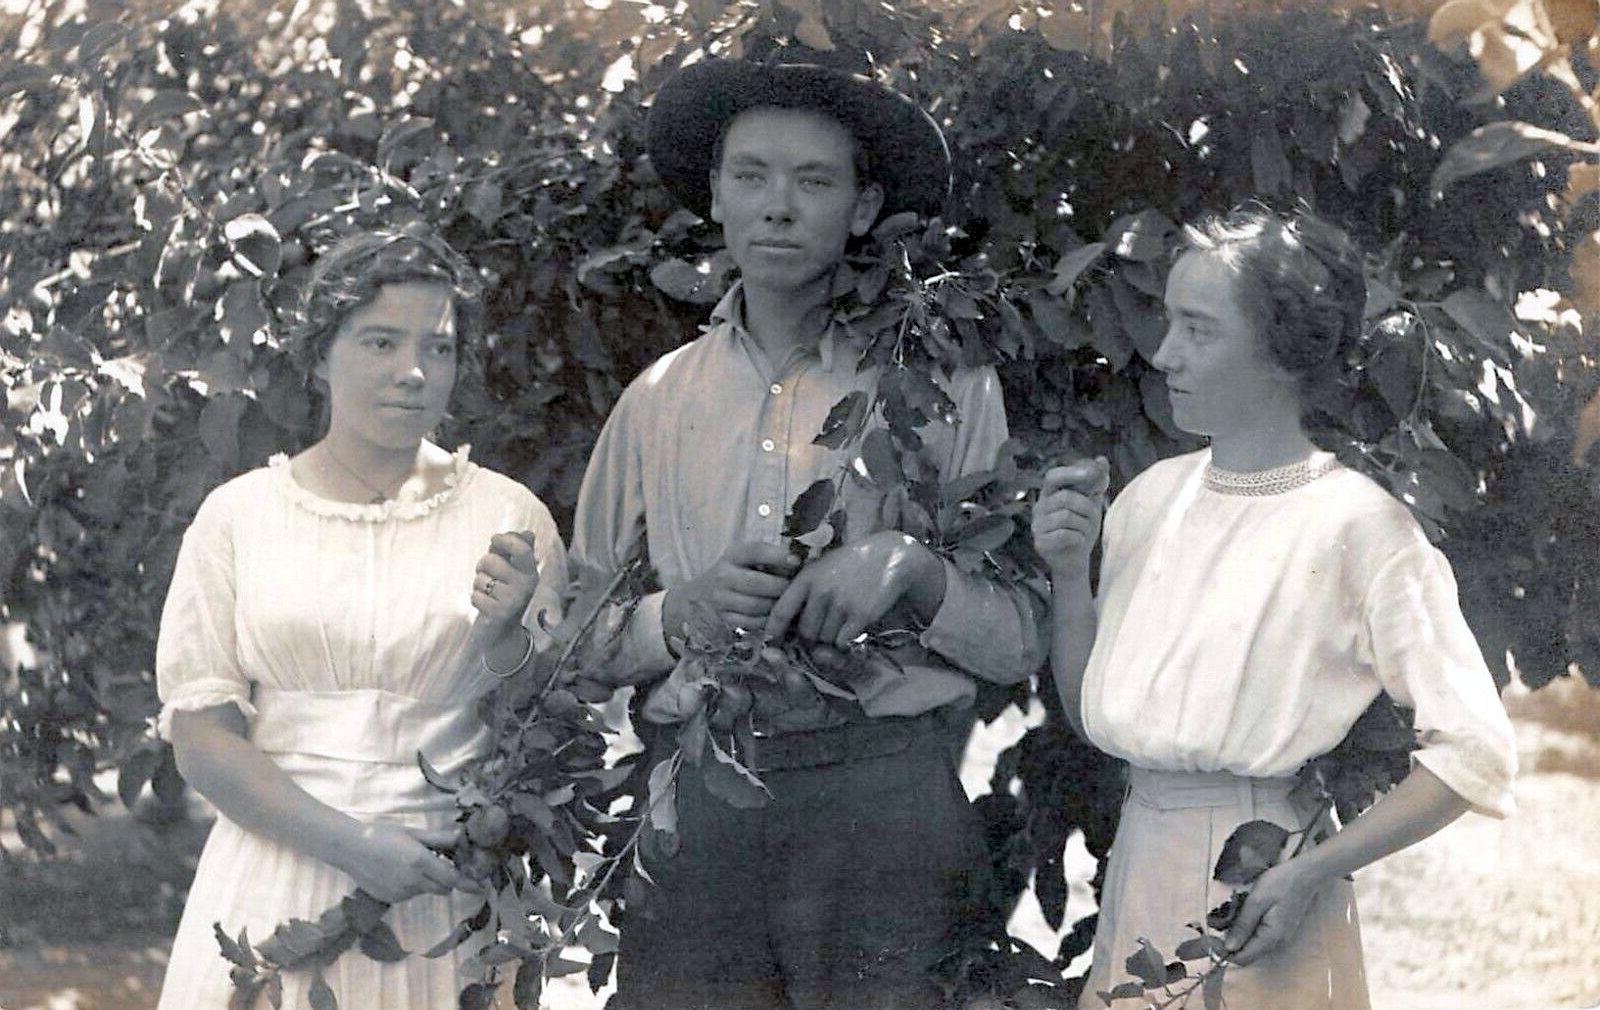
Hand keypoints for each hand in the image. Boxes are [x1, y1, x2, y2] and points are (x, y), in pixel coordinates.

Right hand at [340, 822, 478, 904]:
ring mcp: (401, 893)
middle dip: (448, 878)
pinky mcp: (392, 899)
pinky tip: (399, 871)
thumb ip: (439, 839)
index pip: (452, 878)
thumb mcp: (412, 833)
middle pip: (443, 888)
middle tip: (444, 863)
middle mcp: (413, 882)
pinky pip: (412, 894)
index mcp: (420, 862)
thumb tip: (462, 836)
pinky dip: (413, 885)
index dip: (469, 883)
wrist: (350, 849)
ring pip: (427, 890)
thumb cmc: (381, 834)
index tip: (483, 886)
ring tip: (414, 862)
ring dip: (429, 881)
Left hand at [471, 530, 540, 639]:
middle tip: (486, 574)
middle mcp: (526, 586)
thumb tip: (528, 533)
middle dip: (482, 565)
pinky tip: (486, 605)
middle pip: (492, 561)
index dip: (505, 539)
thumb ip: (515, 551)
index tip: (494, 539)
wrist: (503, 631)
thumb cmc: (505, 594)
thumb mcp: (512, 571)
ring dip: (478, 585)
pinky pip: (475, 596)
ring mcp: (513, 601)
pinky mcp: (499, 614)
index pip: (522, 549)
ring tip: (488, 593)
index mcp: (530, 573)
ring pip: (480, 579)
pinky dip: (476, 599)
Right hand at [662, 540, 799, 640]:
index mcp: (733, 556)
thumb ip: (767, 558)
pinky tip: (777, 618)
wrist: (695, 600)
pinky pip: (752, 624)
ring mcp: (721, 600)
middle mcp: (724, 576)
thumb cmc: (731, 576)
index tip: (797, 561)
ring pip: (758, 606)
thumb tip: (802, 560)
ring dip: (777, 607)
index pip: (756, 551)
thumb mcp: (742, 560)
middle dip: (783, 588)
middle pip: (760, 584)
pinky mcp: (723, 620)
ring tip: (790, 604)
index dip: (778, 555)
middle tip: (799, 590)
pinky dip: (768, 622)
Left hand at [766, 531, 943, 649]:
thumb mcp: (822, 568)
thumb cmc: (852, 564)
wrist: (890, 557)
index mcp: (807, 578)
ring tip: (843, 619)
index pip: (781, 611)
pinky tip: (854, 625)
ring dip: (831, 637)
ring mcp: (841, 604)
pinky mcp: (861, 615)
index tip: (771, 642)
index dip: (773, 631)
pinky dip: (847, 640)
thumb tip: (783, 622)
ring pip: (825, 639)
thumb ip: (804, 590)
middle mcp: (821, 592)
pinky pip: (843, 641)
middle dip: (812, 635)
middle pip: (805, 632)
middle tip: (825, 626)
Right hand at [1031, 458, 1109, 575]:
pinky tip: (1078, 541)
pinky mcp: (1040, 543)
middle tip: (1093, 518)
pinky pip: (1064, 535)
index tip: (1087, 474)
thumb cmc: (1080, 528)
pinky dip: (1078, 538)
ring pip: (1066, 517)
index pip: (1052, 477)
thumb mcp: (1091, 504)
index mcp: (1049, 494)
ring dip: (1084, 526)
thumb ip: (1096, 483)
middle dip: (1086, 508)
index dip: (1069, 473)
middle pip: (1065, 497)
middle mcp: (1039, 507)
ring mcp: (1037, 526)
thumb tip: (1102, 460)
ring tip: (1084, 532)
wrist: (1074, 559)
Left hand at [1222, 858, 1325, 965]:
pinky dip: (1246, 928)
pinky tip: (1241, 912)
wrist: (1305, 874)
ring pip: (1251, 944)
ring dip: (1236, 933)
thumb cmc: (1280, 884)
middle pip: (1246, 953)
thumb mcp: (1256, 901)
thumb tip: (1229, 948)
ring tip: (1227, 913)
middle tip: (1216, 921)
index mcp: (1271, 939)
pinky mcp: (1279, 930)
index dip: (1223, 951)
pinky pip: (1258, 936)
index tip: (1210, 936)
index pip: (1243, 958)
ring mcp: (1280, 938)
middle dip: (1228, 941)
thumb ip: (1242, 926)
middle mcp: (1277, 944)